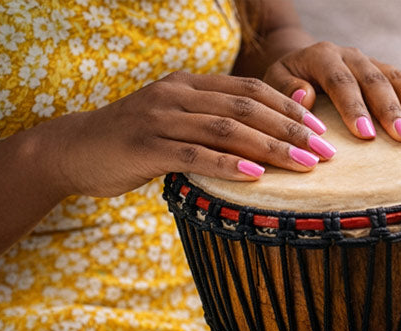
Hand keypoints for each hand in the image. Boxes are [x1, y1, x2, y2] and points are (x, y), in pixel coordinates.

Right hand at [57, 71, 337, 197]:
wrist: (74, 150)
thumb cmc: (137, 143)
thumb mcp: (178, 124)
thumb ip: (216, 125)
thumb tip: (270, 143)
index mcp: (190, 84)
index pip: (251, 90)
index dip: (290, 109)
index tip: (321, 131)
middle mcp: (177, 94)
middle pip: (247, 108)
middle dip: (291, 130)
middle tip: (326, 152)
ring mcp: (159, 118)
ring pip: (226, 129)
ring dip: (271, 148)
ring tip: (304, 165)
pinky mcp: (145, 147)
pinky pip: (195, 155)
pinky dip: (229, 165)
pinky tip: (257, 176)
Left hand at [262, 41, 400, 142]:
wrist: (299, 65)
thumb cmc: (284, 84)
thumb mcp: (272, 84)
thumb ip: (285, 89)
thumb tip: (303, 97)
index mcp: (322, 56)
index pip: (340, 80)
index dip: (354, 107)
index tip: (365, 135)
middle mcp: (352, 55)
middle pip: (375, 80)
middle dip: (391, 109)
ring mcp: (373, 63)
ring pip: (399, 79)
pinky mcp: (388, 73)